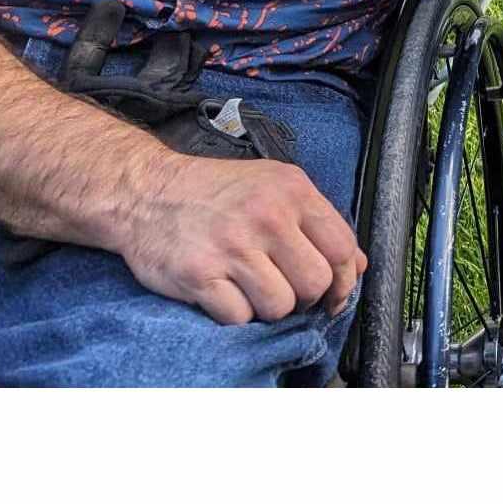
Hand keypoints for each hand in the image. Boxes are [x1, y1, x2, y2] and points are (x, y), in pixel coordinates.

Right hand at [122, 152, 366, 325]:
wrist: (145, 191)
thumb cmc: (213, 191)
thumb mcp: (272, 185)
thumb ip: (317, 221)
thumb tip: (357, 264)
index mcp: (291, 190)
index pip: (342, 247)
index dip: (344, 279)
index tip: (334, 293)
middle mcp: (266, 216)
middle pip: (316, 283)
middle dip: (304, 297)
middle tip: (284, 288)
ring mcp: (233, 246)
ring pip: (280, 307)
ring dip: (268, 308)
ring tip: (249, 288)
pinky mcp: (200, 275)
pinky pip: (240, 318)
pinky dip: (234, 315)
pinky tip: (223, 292)